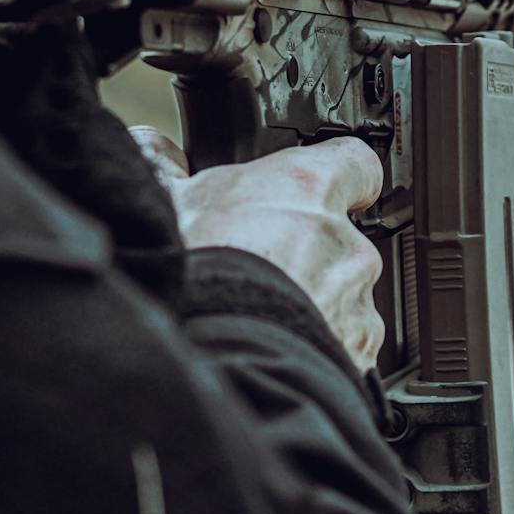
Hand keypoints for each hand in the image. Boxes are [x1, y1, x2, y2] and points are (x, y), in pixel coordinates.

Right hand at [130, 129, 384, 371]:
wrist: (216, 364)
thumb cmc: (195, 282)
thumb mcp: (165, 203)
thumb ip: (165, 165)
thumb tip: (153, 149)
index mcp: (308, 189)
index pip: (355, 162)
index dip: (341, 176)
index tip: (324, 190)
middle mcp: (345, 241)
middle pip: (342, 239)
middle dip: (310, 255)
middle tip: (261, 270)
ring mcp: (357, 300)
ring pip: (345, 296)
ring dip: (316, 305)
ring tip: (261, 318)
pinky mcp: (360, 350)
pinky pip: (348, 344)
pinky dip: (321, 348)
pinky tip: (276, 349)